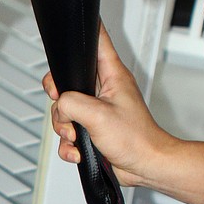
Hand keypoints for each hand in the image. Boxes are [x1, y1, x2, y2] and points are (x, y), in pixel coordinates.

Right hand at [42, 23, 168, 186]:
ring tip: (76, 136)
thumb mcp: (97, 115)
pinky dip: (69, 144)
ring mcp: (97, 110)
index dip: (83, 36)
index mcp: (112, 76)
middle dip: (59, 101)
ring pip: (64, 111)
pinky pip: (69, 131)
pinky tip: (78, 150)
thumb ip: (71, 103)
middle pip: (69, 82)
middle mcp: (104, 91)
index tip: (71, 36)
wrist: (144, 166)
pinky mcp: (92, 129)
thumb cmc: (135, 139)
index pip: (98, 42)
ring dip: (63, 128)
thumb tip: (60, 105)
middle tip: (64, 110)